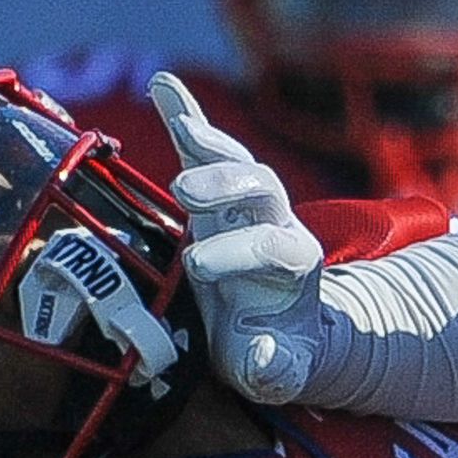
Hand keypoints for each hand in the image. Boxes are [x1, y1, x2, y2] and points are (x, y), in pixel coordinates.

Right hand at [151, 71, 327, 403]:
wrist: (274, 330)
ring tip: (179, 120)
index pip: (275, 245)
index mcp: (294, 263)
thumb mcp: (278, 372)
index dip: (239, 252)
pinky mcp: (215, 193)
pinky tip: (163, 84)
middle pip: (263, 189)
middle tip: (185, 194)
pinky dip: (185, 115)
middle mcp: (275, 223)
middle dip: (227, 186)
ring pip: (235, 162)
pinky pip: (202, 148)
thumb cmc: (272, 353)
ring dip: (207, 140)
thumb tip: (266, 358)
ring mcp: (245, 204)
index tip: (196, 268)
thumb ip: (275, 368)